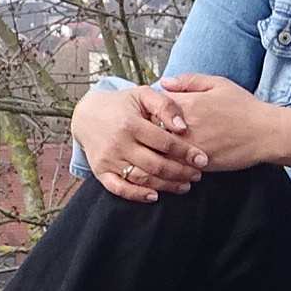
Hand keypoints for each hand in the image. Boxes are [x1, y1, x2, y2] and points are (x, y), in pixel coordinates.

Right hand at [74, 84, 199, 199]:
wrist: (87, 115)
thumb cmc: (122, 104)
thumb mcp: (143, 95)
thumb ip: (165, 105)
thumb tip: (183, 127)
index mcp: (131, 123)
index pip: (165, 142)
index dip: (186, 152)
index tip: (203, 159)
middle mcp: (119, 143)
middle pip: (156, 164)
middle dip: (180, 172)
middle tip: (197, 175)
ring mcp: (109, 159)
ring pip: (142, 179)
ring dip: (166, 186)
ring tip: (185, 185)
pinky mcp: (100, 171)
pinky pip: (119, 189)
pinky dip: (137, 195)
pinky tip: (155, 196)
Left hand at [151, 72, 282, 171]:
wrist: (266, 134)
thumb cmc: (244, 107)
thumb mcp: (218, 84)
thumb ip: (189, 81)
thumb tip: (163, 82)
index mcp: (187, 103)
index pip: (153, 104)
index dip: (150, 108)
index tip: (152, 111)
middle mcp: (185, 126)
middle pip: (152, 129)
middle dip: (150, 130)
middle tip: (151, 132)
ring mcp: (191, 147)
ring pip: (161, 151)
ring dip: (158, 150)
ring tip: (159, 148)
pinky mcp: (199, 164)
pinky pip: (176, 166)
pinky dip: (172, 164)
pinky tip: (175, 161)